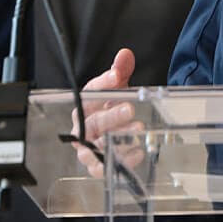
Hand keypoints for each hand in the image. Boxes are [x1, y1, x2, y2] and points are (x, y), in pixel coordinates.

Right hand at [71, 48, 144, 177]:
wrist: (113, 126)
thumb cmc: (111, 106)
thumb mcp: (118, 87)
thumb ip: (120, 71)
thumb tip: (124, 54)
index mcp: (85, 105)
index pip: (89, 92)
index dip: (102, 83)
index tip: (117, 76)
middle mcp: (83, 127)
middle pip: (94, 121)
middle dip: (112, 115)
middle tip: (130, 108)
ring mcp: (88, 147)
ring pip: (97, 146)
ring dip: (118, 139)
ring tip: (138, 129)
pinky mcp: (96, 165)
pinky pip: (103, 167)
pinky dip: (119, 161)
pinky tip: (137, 152)